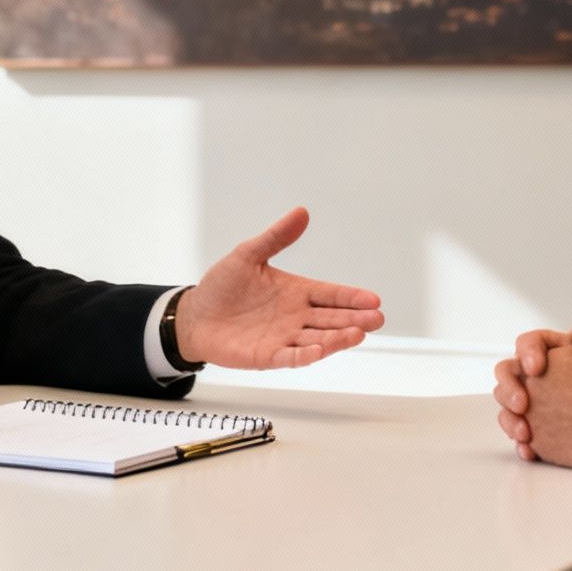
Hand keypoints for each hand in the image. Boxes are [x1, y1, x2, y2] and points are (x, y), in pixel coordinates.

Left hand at [173, 207, 384, 368]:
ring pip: (318, 339)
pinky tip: (319, 351)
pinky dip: (305, 356)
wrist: (195, 315)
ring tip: (357, 335)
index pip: (330, 294)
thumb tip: (301, 212)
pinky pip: (290, 357)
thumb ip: (276, 237)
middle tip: (376, 319)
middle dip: (355, 320)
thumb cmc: (222, 286)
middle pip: (332, 319)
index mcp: (296, 292)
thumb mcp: (248, 255)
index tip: (373, 299)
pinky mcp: (268, 356)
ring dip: (337, 339)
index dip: (352, 297)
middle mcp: (296, 317)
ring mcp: (284, 338)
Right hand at [494, 321, 571, 465]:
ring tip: (525, 433)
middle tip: (523, 404)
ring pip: (507, 408)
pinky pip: (521, 437)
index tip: (537, 369)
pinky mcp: (539, 430)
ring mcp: (534, 404)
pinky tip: (530, 451)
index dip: (526, 354)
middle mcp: (535, 376)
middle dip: (509, 389)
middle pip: (507, 375)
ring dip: (510, 420)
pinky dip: (522, 445)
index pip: (527, 344)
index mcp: (549, 350)